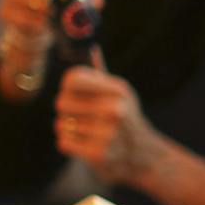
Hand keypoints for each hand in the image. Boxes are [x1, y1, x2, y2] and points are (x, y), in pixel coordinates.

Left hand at [55, 59, 166, 185]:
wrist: (144, 155)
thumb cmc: (124, 119)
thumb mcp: (120, 95)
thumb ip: (101, 75)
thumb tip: (91, 48)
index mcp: (118, 90)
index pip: (72, 78)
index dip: (67, 87)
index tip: (74, 95)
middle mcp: (115, 109)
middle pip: (61, 102)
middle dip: (66, 112)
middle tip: (80, 117)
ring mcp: (107, 133)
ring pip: (61, 125)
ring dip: (69, 130)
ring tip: (87, 132)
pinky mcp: (99, 153)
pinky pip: (64, 142)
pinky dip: (70, 144)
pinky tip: (85, 144)